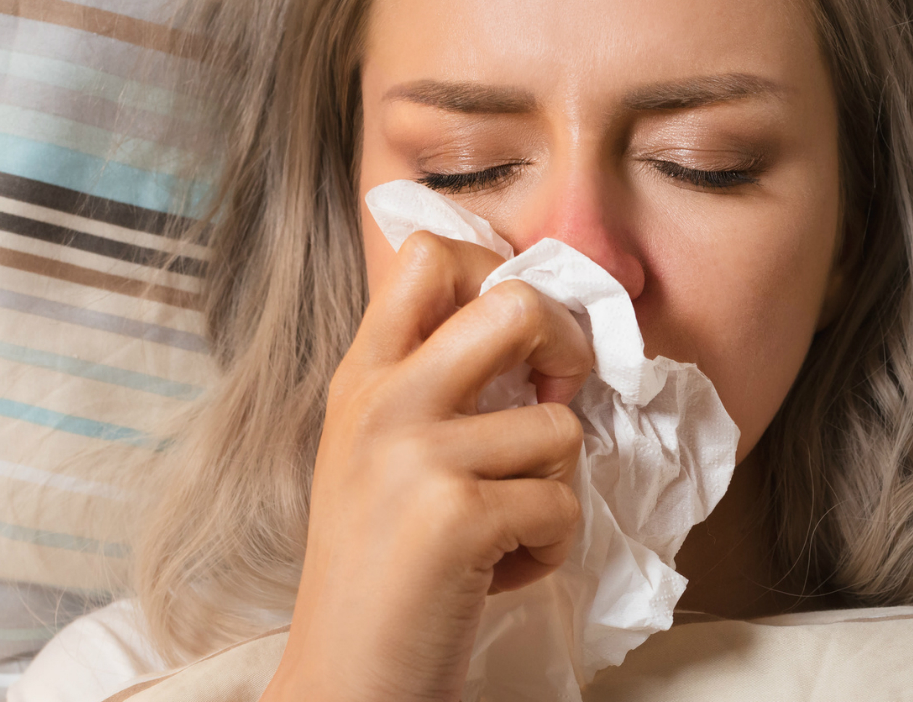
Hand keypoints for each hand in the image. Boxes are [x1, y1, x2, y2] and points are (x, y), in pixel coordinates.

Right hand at [260, 232, 593, 701]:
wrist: (345, 674)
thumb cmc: (379, 564)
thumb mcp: (377, 448)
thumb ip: (433, 379)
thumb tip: (533, 317)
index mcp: (364, 375)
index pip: (429, 253)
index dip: (500, 270)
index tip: (521, 334)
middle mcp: (384, 401)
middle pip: (516, 304)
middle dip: (567, 346)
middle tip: (556, 397)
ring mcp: (416, 455)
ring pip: (561, 427)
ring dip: (554, 489)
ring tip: (500, 526)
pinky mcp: (456, 516)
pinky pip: (561, 507)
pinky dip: (547, 549)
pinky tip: (494, 570)